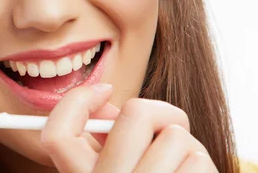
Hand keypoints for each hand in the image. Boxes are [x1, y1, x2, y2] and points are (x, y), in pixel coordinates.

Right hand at [41, 84, 216, 172]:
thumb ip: (104, 137)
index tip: (103, 91)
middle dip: (159, 113)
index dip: (78, 100)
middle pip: (136, 113)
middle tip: (163, 127)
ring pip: (177, 135)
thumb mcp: (112, 166)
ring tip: (177, 166)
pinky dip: (200, 165)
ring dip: (184, 145)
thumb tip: (106, 104)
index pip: (57, 135)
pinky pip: (199, 161)